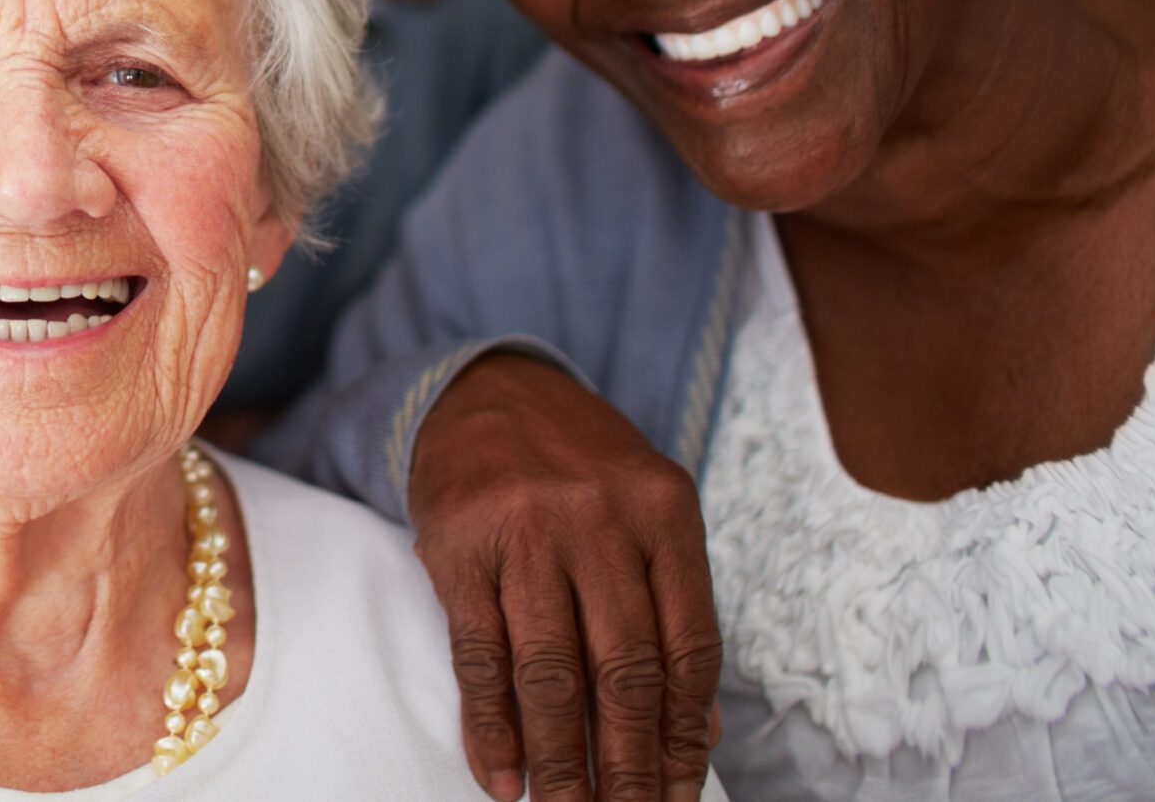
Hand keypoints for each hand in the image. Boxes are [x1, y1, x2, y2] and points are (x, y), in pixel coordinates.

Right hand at [406, 355, 719, 801]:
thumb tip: (696, 730)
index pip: (689, 646)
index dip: (687, 733)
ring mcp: (524, 531)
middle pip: (624, 669)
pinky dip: (490, 725)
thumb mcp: (645, 511)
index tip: (680, 792)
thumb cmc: (578, 466)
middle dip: (630, 764)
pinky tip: (501, 774)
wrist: (484, 392)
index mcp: (663, 510)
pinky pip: (480, 655)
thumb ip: (673, 604)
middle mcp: (598, 517)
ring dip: (562, 760)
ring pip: (552, 672)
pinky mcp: (459, 547)